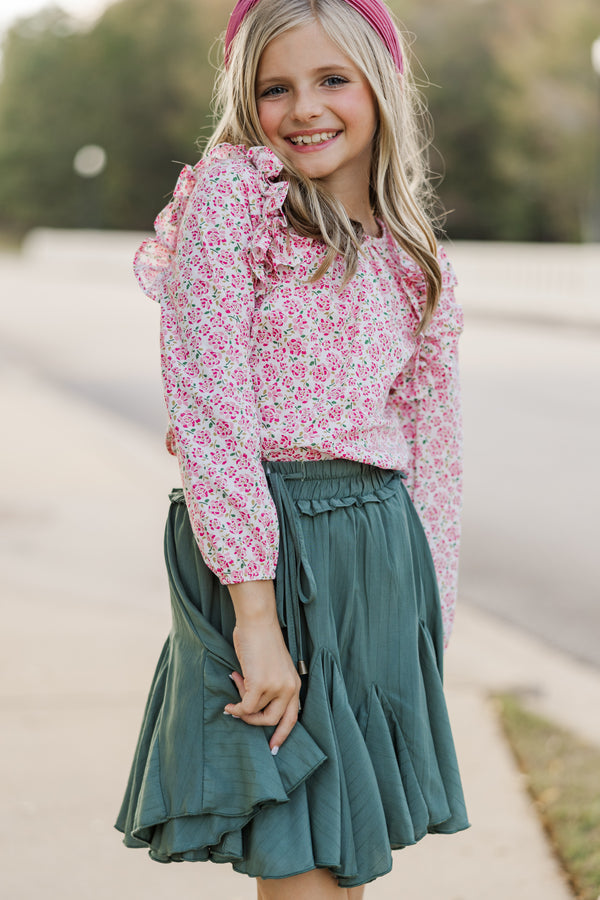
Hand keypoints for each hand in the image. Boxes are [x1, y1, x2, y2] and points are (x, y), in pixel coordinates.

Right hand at [226, 580, 300, 753]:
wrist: (257, 621)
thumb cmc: (260, 640)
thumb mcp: (271, 667)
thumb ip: (268, 687)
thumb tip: (250, 707)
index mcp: (295, 684)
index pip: (292, 718)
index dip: (282, 734)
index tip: (273, 748)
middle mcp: (289, 688)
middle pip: (273, 720)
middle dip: (254, 721)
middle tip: (240, 712)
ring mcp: (276, 687)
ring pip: (255, 713)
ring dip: (242, 705)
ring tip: (236, 687)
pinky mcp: (261, 684)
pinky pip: (245, 706)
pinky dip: (235, 707)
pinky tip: (229, 702)